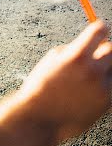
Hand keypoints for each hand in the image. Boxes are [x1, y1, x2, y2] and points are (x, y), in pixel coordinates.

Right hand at [18, 20, 111, 142]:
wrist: (41, 118)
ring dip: (105, 68)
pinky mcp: (107, 104)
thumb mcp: (54, 58)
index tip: (98, 30)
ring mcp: (102, 88)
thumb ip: (76, 49)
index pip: (100, 30)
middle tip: (96, 54)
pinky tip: (89, 90)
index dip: (99, 28)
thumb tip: (94, 45)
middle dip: (105, 49)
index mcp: (77, 56)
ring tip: (89, 76)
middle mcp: (93, 71)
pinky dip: (105, 85)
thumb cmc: (43, 85)